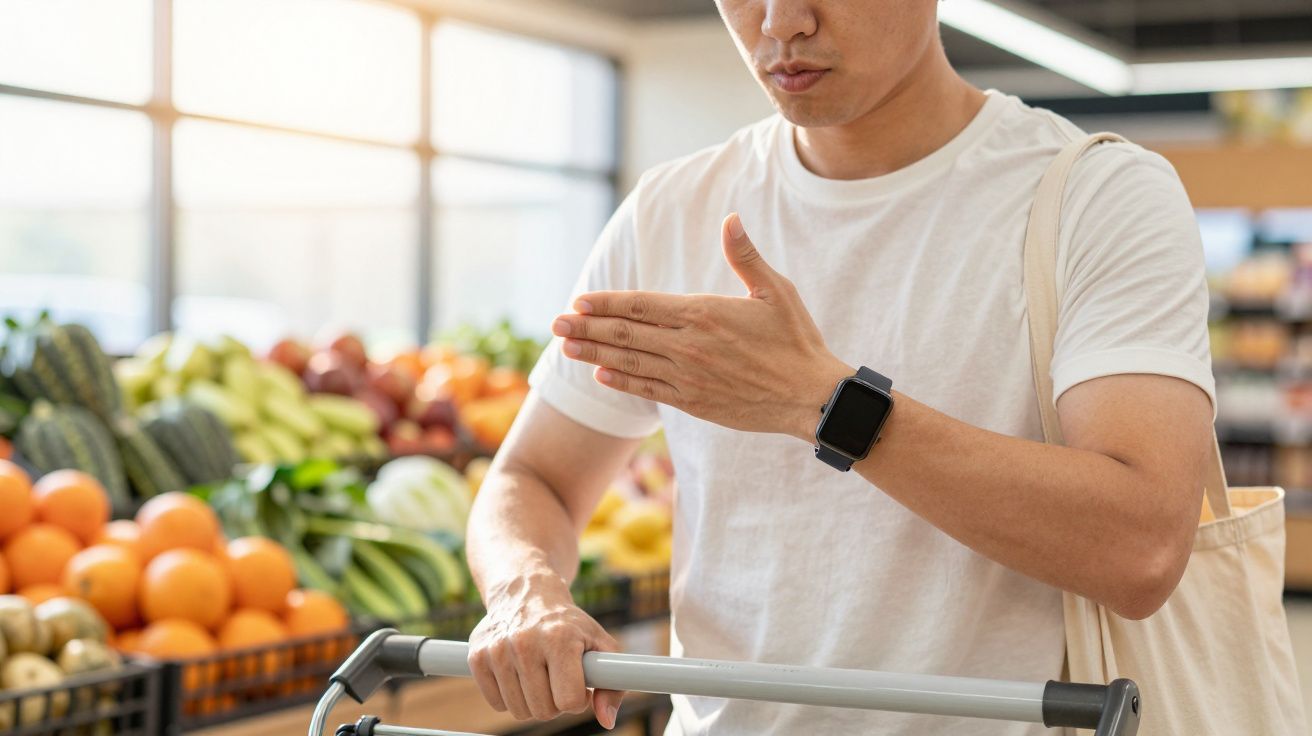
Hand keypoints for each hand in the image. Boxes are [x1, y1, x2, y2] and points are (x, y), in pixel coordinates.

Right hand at [468, 573, 623, 727]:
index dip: (577, 698)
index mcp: (560, 638)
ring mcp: (498, 649)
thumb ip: (612, 683)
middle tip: (557, 679)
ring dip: (533, 701)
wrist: (526, 592)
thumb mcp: (600, 644)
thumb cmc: (568, 624)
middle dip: (555, 702)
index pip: (569, 701)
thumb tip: (606, 720)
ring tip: (539, 675)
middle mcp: (525, 642)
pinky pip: (496, 703)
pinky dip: (509, 696)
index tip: (578, 683)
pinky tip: (518, 674)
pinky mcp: (477, 656)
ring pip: (519, 711)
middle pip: (543, 711)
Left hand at [552, 212, 851, 440]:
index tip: (579, 300)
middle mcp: (689, 345)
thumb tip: (731, 219)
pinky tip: (600, 375)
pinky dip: (621, 382)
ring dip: (595, 353)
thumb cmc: (796, 341)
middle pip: (626, 333)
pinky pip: (648, 390)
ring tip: (565, 346)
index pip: (641, 304)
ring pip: (630, 362)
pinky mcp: (694, 401)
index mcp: (704, 313)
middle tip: (555, 322)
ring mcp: (688, 376)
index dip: (606, 302)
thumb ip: (746, 256)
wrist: (810, 397)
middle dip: (587, 327)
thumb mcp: (775, 291)